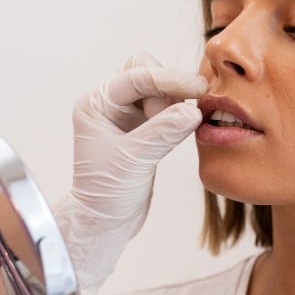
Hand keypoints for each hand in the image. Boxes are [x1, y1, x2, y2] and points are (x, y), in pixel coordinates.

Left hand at [54, 53, 206, 290]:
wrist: (105, 223)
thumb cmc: (107, 194)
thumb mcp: (133, 161)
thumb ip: (162, 133)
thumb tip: (192, 111)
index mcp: (96, 105)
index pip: (135, 77)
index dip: (169, 79)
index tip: (198, 87)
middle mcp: (109, 105)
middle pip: (146, 72)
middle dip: (168, 88)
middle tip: (180, 115)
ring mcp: (126, 116)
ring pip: (159, 90)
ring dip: (175, 102)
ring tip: (180, 127)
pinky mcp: (143, 130)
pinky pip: (166, 109)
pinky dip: (179, 115)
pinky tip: (185, 128)